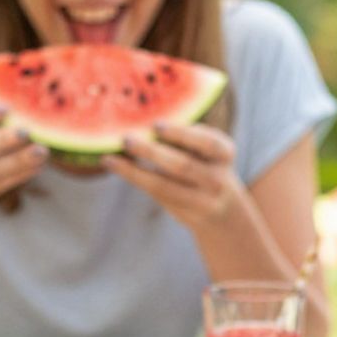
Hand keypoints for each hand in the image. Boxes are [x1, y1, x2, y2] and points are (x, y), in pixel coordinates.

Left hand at [102, 121, 240, 228]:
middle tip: (126, 139)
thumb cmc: (206, 166)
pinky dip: (135, 179)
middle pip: (183, 166)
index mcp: (224, 153)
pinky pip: (156, 195)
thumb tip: (142, 121)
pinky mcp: (185, 215)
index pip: (207, 142)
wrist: (224, 212)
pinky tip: (116, 167)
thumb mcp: (207, 150)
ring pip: (164, 186)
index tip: (156, 125)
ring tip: (111, 158)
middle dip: (152, 152)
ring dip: (134, 171)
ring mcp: (203, 200)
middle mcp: (218, 178)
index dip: (181, 134)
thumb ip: (184, 137)